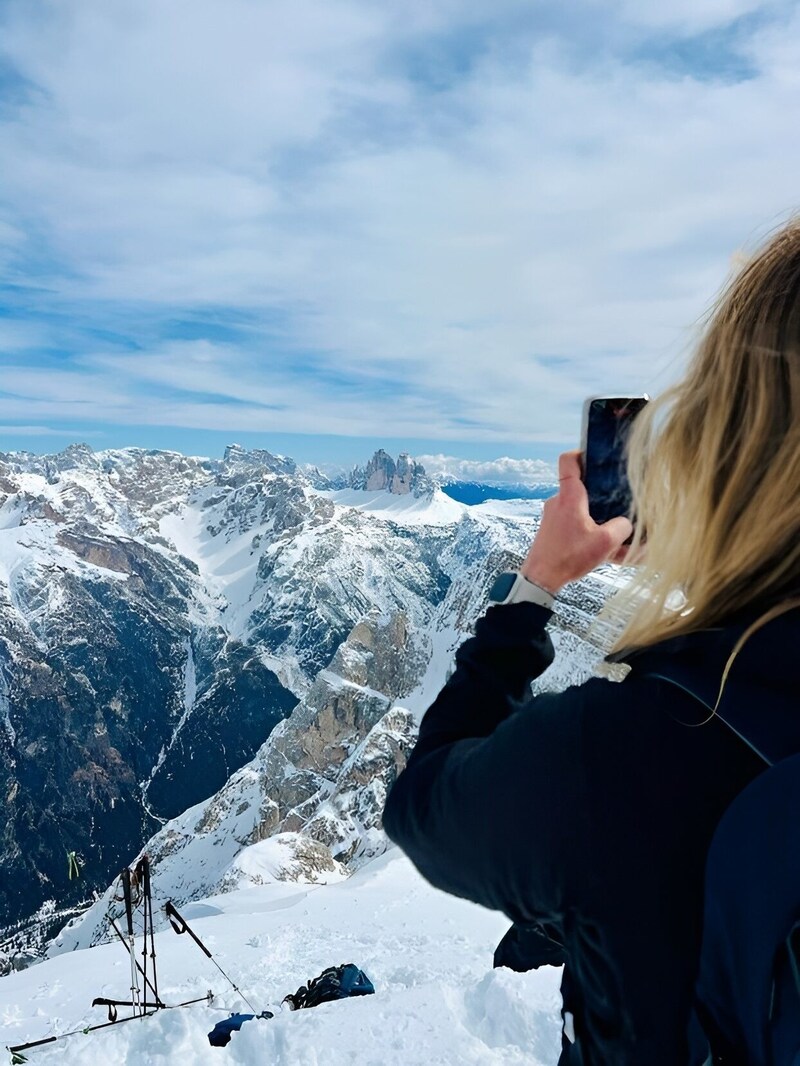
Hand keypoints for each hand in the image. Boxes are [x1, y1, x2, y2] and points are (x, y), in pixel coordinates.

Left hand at [520, 451, 632, 594]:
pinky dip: (589, 531)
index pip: (569, 461)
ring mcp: (554, 516)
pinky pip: (575, 524)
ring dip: (597, 517)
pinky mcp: (553, 530)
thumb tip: (627, 523)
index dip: (583, 453)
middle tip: (619, 498)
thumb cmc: (568, 558)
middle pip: (581, 486)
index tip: (598, 456)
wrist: (541, 579)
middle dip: (601, 492)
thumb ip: (622, 527)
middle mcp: (558, 502)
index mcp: (569, 497)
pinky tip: (604, 548)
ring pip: (581, 508)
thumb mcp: (605, 542)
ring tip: (614, 532)